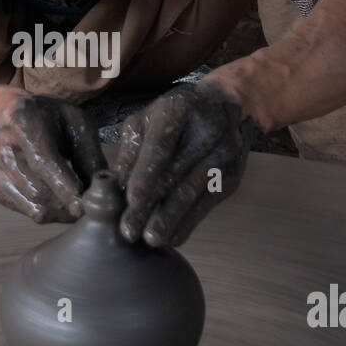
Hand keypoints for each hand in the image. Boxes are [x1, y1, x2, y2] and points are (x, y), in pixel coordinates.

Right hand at [0, 94, 105, 223]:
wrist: (8, 115)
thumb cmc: (50, 118)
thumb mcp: (76, 123)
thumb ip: (89, 154)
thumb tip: (104, 189)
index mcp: (22, 120)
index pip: (43, 162)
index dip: (65, 187)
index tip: (84, 205)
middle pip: (37, 189)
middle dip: (67, 203)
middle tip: (90, 208)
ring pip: (32, 204)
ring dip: (60, 211)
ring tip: (78, 205)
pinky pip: (24, 209)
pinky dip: (47, 212)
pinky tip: (60, 202)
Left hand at [114, 81, 250, 247]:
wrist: (222, 106)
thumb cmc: (173, 117)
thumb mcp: (146, 122)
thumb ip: (130, 152)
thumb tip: (112, 187)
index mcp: (178, 110)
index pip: (160, 147)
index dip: (145, 175)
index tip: (131, 200)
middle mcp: (206, 130)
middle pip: (175, 175)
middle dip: (150, 206)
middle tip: (130, 231)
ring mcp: (224, 153)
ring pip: (192, 193)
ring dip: (170, 220)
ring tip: (150, 239)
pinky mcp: (233, 175)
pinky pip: (207, 203)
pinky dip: (189, 222)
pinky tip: (173, 236)